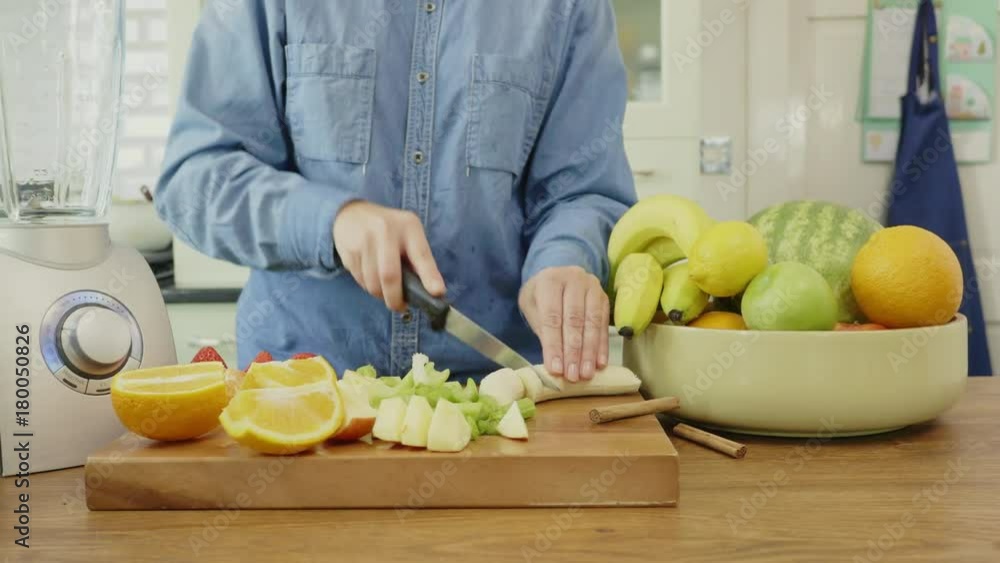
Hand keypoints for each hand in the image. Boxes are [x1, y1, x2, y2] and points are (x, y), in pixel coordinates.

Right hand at [333, 201, 444, 310]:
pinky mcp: (348, 251)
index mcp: (408, 226)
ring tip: (385, 289)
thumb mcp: (409, 235)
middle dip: (395, 298)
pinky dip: (368, 286)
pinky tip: (371, 277)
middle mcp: (385, 230)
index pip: (421, 254)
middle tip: (400, 306)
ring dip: (380, 294)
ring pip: (372, 283)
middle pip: (389, 275)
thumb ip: (419, 260)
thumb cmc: (389, 230)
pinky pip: (360, 280)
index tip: (437, 292)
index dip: (429, 276)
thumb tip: (431, 292)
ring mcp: (364, 240)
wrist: (352, 214)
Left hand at [519, 266, 608, 381]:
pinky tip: (599, 363)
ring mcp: (592, 287)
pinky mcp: (604, 297)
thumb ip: (543, 330)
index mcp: (550, 281)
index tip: (556, 369)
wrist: (557, 274)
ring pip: (592, 322)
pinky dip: (601, 346)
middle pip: (574, 320)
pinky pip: (603, 324)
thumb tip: (555, 364)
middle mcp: (574, 280)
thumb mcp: (532, 307)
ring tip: (586, 373)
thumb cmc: (541, 295)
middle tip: (572, 376)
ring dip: (589, 351)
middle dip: (573, 351)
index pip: (552, 317)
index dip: (554, 345)